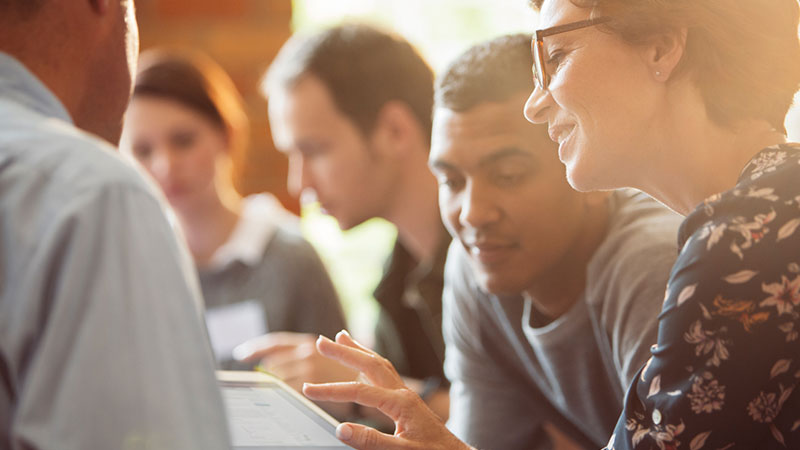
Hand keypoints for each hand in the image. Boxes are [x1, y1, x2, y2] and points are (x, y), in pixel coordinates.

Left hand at [233, 331, 359, 391]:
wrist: (374, 384)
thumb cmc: (357, 371)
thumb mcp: (336, 355)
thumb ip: (318, 350)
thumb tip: (305, 347)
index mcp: (309, 343)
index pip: (274, 343)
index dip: (255, 347)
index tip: (241, 354)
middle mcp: (306, 352)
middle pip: (272, 364)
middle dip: (266, 374)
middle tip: (259, 382)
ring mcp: (307, 368)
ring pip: (278, 378)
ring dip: (274, 386)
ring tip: (274, 392)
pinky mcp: (309, 385)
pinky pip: (287, 391)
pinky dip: (284, 394)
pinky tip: (288, 398)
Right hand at [303, 331, 473, 449]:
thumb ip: (372, 441)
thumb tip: (341, 428)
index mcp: (401, 403)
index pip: (359, 392)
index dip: (331, 391)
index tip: (308, 391)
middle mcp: (403, 393)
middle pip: (370, 364)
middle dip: (344, 352)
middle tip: (321, 341)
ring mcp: (406, 395)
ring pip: (379, 364)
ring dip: (358, 350)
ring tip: (341, 336)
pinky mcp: (407, 402)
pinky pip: (386, 374)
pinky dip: (370, 362)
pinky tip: (363, 362)